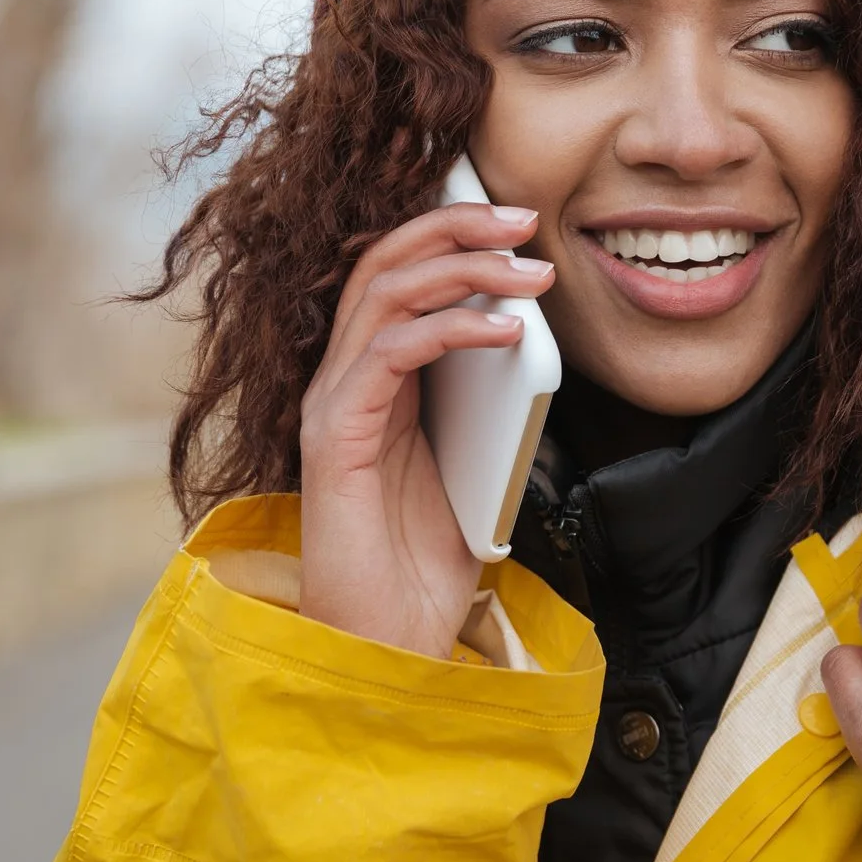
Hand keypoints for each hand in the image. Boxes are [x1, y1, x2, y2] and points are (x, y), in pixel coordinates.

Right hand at [297, 203, 554, 657]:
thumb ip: (488, 407)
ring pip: (382, 294)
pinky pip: (388, 353)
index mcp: (374, 382)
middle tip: (524, 216)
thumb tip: (529, 344)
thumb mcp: (477, 465)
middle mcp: (342, 382)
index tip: (517, 218)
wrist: (388, 645)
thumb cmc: (425, 568)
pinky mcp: (334, 436)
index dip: (449, 232)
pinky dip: (451, 328)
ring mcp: (331, 405)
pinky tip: (504, 330)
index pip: (396, 275)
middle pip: (381, 263)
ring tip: (530, 270)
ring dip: (462, 268)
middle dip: (455, 226)